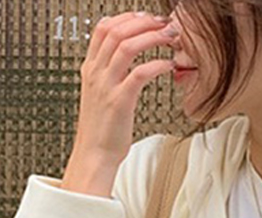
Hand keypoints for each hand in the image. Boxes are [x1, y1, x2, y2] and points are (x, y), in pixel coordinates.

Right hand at [61, 11, 177, 195]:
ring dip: (152, 37)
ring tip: (170, 37)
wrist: (94, 156)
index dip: (126, 17)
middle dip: (143, 22)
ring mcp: (106, 86)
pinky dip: (156, 65)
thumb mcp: (101, 96)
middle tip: (164, 23)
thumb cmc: (102, 131)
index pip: (103, 28)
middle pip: (116, 31)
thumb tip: (127, 64)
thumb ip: (110, 76)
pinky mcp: (119, 102)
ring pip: (127, 46)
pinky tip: (169, 64)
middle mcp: (96, 73)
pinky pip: (139, 73)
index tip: (146, 17)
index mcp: (90, 69)